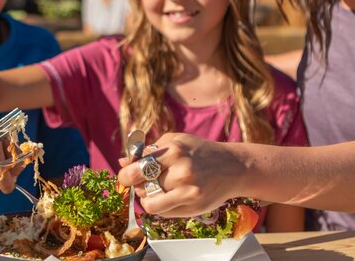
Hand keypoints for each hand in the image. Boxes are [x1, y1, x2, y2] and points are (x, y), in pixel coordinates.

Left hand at [117, 133, 244, 216]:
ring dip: (147, 197)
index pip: (137, 167)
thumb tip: (122, 161)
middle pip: (140, 184)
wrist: (232, 167)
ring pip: (149, 202)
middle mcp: (181, 170)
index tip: (126, 175)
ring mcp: (188, 190)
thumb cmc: (198, 152)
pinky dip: (159, 206)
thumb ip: (148, 151)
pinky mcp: (194, 206)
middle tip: (137, 183)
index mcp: (173, 149)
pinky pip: (163, 212)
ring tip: (155, 189)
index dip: (126, 174)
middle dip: (133, 185)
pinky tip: (168, 196)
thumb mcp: (175, 141)